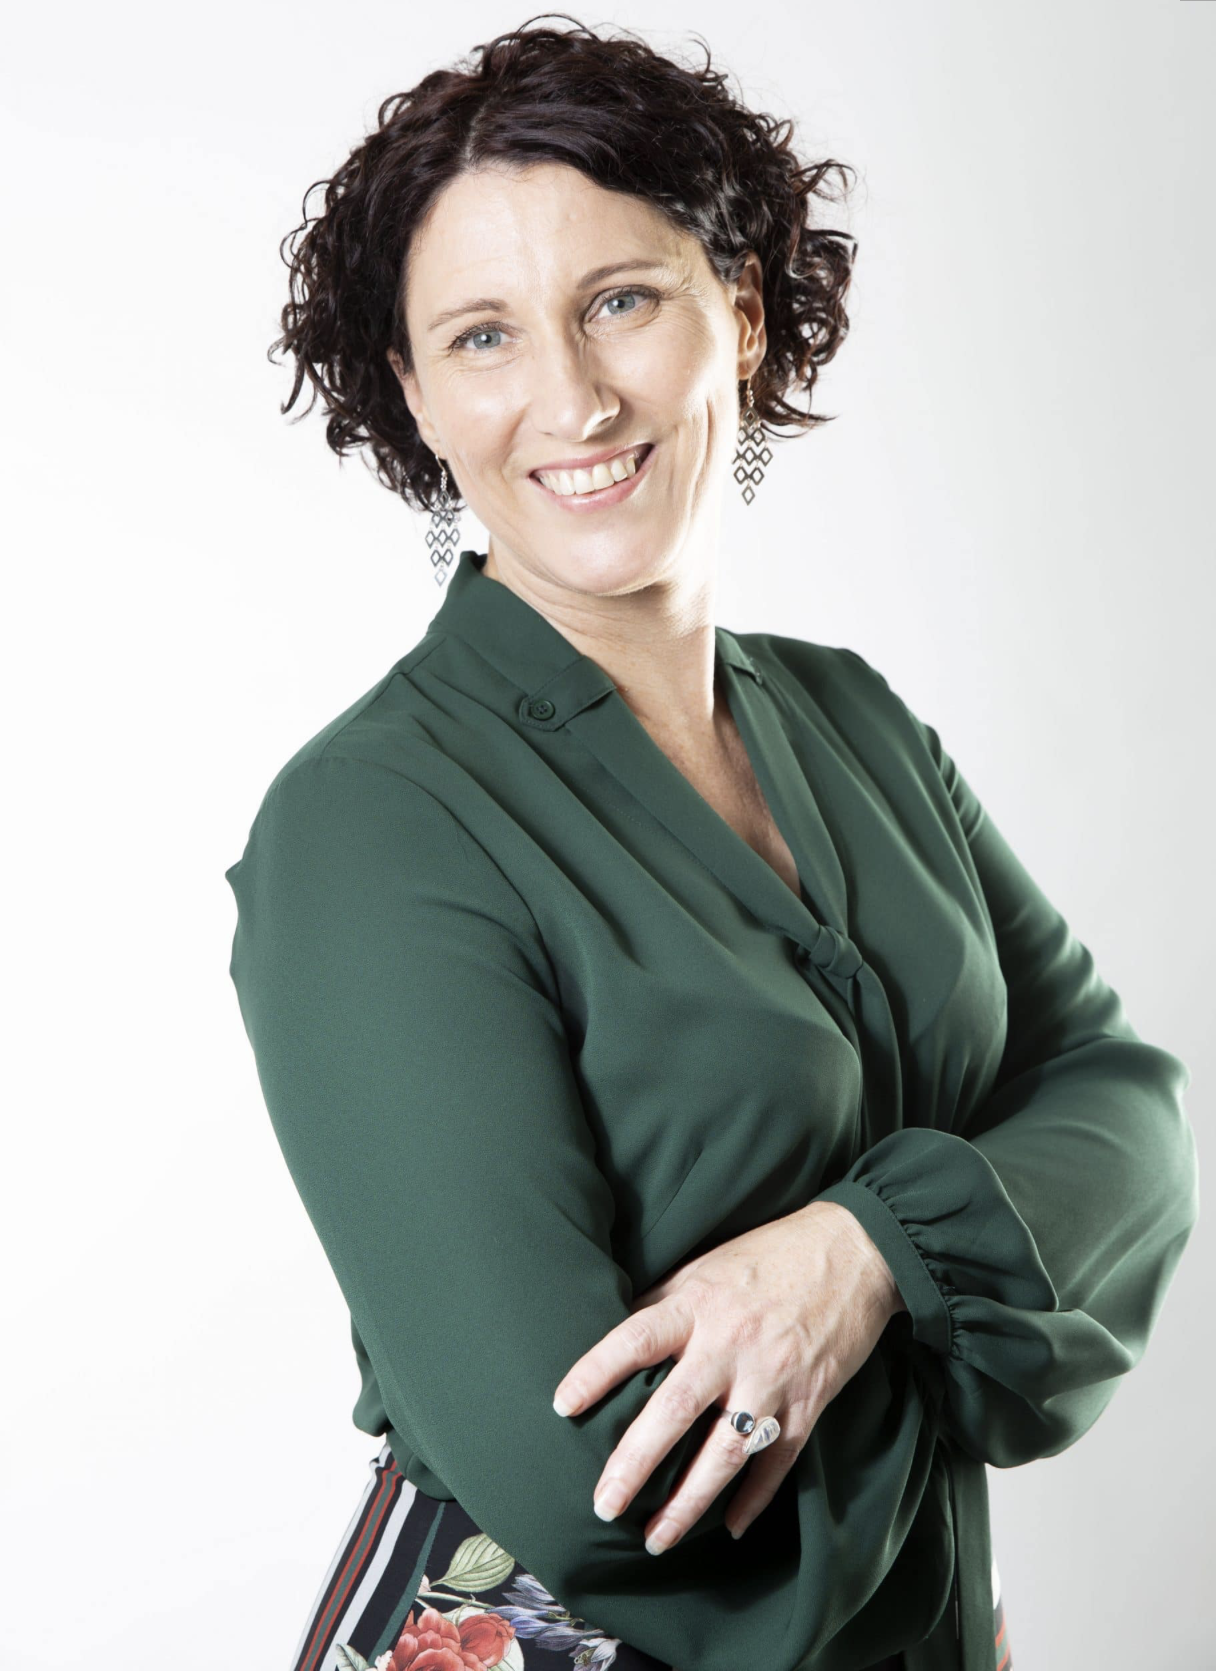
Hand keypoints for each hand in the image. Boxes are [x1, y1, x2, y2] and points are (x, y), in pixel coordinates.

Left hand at [551, 1200, 905, 1553]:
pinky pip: (778, 1461)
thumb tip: (615, 1335)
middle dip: (635, 1463)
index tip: (563, 1407)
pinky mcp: (810, 1401)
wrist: (854, 1250)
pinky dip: (755, 1498)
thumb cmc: (770, 1254)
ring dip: (688, 1503)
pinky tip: (731, 1527)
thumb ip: (665, 1302)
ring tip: (655, 1538)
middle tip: (603, 1505)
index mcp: (699, 1303)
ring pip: (724, 1453)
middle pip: (674, 1410)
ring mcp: (773, 1377)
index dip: (596, 1372)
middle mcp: (731, 1343)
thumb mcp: (707, 1265)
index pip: (635, 1339)